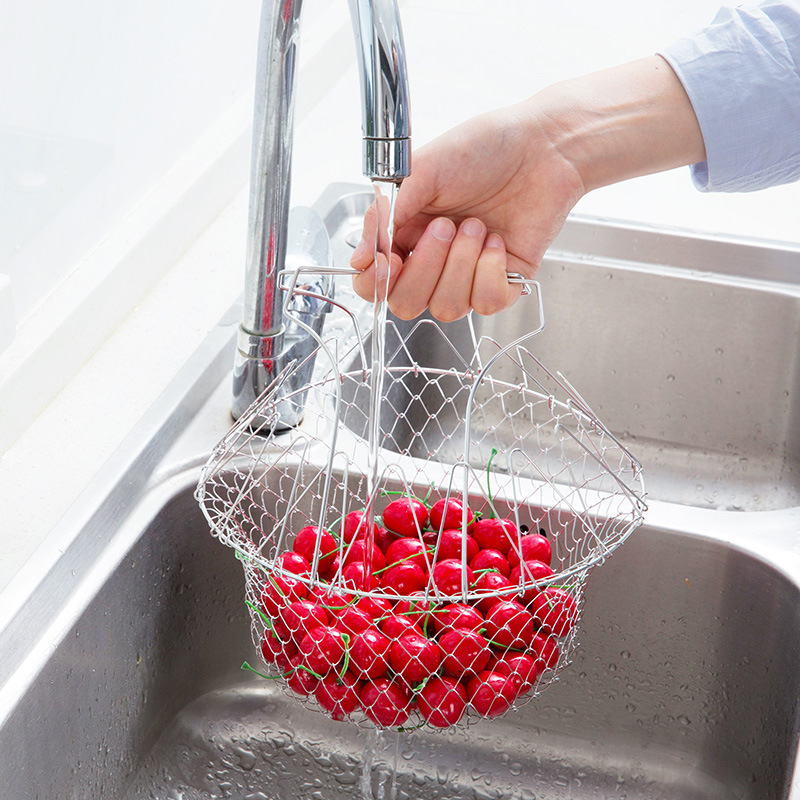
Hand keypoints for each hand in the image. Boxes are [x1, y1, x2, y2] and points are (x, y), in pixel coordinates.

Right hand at [350, 102, 585, 320]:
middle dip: (425, 269)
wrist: (543, 146)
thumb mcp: (423, 170)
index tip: (387, 260)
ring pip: (447, 307)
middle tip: (445, 227)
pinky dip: (490, 272)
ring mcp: (468, 275)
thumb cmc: (486, 148)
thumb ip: (387, 214)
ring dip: (461, 265)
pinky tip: (497, 242)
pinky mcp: (503, 282)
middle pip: (407, 304)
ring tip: (477, 226)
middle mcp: (434, 260)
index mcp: (406, 233)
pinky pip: (486, 303)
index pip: (375, 282)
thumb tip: (362, 255)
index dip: (375, 282)